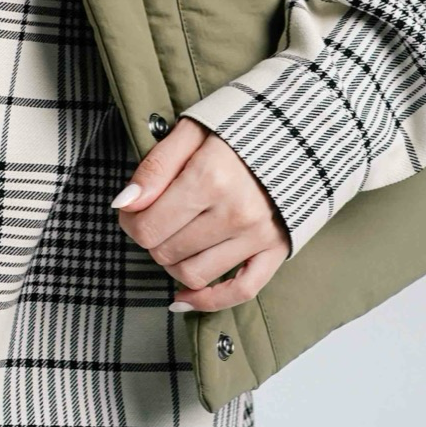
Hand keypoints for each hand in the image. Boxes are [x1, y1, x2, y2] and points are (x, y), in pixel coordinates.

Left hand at [109, 115, 290, 310]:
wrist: (301, 128)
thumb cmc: (239, 126)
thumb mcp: (190, 130)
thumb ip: (154, 168)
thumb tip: (124, 203)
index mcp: (210, 177)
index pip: (148, 226)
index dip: (130, 221)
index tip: (132, 209)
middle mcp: (235, 212)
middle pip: (167, 252)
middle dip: (151, 238)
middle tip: (154, 218)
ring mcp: (258, 235)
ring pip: (194, 274)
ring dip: (173, 262)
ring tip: (174, 238)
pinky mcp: (276, 250)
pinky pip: (240, 291)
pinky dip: (208, 301)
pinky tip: (184, 297)